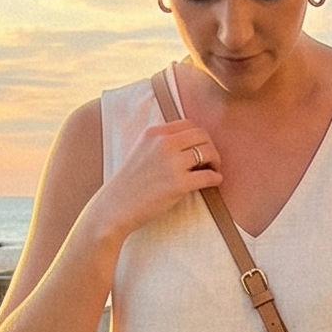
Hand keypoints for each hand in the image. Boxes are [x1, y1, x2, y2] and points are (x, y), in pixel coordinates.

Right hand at [89, 120, 220, 241]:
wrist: (115, 206)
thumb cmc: (128, 184)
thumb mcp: (140, 151)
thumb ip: (160, 143)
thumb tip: (188, 144)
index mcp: (154, 133)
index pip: (189, 125)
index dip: (199, 137)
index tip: (200, 148)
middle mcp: (163, 144)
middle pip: (202, 135)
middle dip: (210, 147)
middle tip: (211, 161)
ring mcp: (172, 163)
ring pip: (208, 152)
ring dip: (216, 161)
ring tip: (212, 171)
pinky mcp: (179, 184)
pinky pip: (208, 176)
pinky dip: (216, 178)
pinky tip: (214, 182)